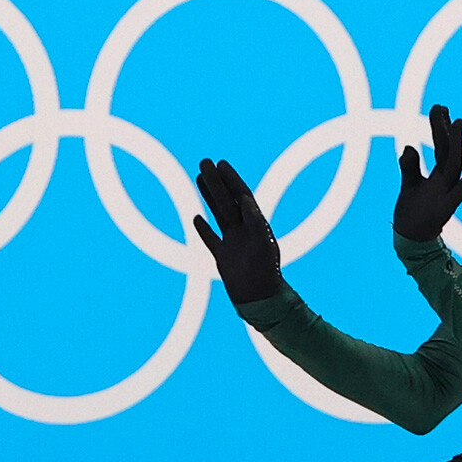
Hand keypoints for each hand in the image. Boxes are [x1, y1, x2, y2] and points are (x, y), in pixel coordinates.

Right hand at [193, 159, 282, 304]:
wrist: (261, 300)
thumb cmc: (266, 273)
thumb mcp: (263, 244)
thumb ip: (255, 222)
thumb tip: (246, 199)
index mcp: (256, 224)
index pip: (242, 195)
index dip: (232, 179)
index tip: (221, 163)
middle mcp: (244, 230)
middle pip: (227, 200)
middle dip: (216, 181)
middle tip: (203, 161)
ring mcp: (233, 242)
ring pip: (218, 214)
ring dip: (209, 196)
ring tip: (198, 177)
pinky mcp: (223, 258)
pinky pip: (211, 239)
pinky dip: (203, 229)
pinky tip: (195, 217)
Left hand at [394, 104, 461, 241]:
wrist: (412, 238)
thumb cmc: (411, 211)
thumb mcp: (408, 185)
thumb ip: (409, 167)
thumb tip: (408, 147)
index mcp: (437, 175)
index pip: (440, 146)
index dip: (439, 127)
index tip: (439, 106)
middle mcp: (444, 180)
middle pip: (446, 149)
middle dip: (443, 128)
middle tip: (440, 105)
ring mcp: (446, 192)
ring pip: (452, 163)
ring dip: (455, 142)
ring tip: (457, 121)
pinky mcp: (446, 208)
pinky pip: (461, 190)